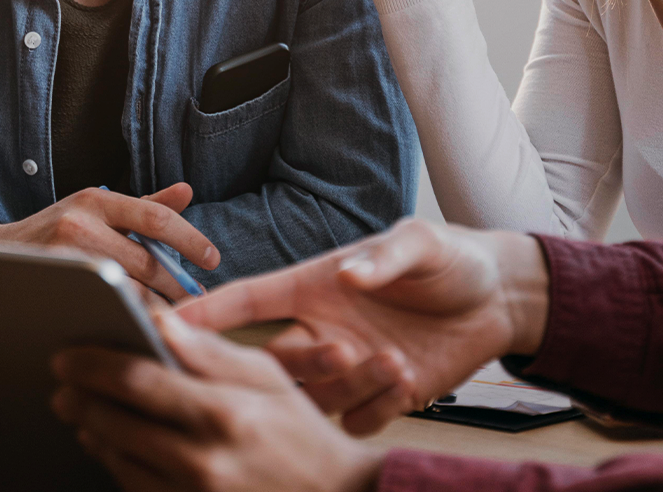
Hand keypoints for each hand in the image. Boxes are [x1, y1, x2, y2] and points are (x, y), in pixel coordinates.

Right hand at [0, 184, 220, 302]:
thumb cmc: (53, 232)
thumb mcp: (94, 209)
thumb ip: (142, 206)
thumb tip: (186, 191)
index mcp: (97, 200)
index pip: (156, 218)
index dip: (190, 239)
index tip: (213, 259)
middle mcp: (80, 222)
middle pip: (147, 262)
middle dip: (177, 287)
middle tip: (196, 303)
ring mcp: (64, 257)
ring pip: (128, 291)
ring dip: (157, 308)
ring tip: (175, 319)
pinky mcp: (52, 285)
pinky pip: (103, 306)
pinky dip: (127, 317)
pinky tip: (140, 326)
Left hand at [52, 313, 384, 491]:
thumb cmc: (302, 434)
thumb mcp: (269, 378)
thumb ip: (209, 350)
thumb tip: (159, 320)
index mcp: (223, 413)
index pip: (137, 380)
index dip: (93, 364)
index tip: (67, 354)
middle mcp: (202, 460)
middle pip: (115, 424)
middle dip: (79, 399)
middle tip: (61, 382)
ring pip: (117, 461)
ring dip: (91, 432)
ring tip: (80, 410)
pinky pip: (135, 490)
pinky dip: (116, 464)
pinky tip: (111, 445)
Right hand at [176, 219, 548, 433]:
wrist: (499, 298)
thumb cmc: (450, 259)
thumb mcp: (421, 243)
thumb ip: (384, 257)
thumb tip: (350, 274)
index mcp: (314, 285)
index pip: (247, 300)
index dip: (206, 312)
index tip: (163, 323)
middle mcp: (321, 329)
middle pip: (272, 362)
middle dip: (294, 365)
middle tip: (339, 350)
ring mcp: (348, 367)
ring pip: (314, 397)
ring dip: (346, 385)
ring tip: (394, 360)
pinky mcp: (380, 397)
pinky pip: (358, 420)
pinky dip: (377, 406)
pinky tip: (410, 380)